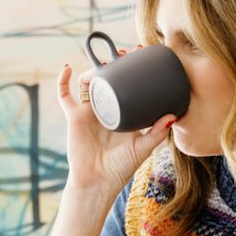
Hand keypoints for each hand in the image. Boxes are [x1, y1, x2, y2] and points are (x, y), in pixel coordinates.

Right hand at [56, 60, 175, 196]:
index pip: (129, 85)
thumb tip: (173, 116)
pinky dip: (63, 81)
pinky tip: (66, 68)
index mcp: (124, 112)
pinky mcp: (74, 116)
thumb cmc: (121, 168)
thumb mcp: (143, 149)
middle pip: (108, 78)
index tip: (141, 54)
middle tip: (123, 53)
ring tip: (104, 63)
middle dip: (114, 62)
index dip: (133, 69)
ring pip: (88, 82)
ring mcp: (90, 111)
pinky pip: (65, 95)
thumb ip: (157, 133)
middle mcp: (107, 108)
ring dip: (94, 68)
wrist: (98, 182)